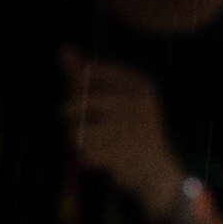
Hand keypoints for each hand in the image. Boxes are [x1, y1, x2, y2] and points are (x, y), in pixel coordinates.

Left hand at [64, 49, 184, 214]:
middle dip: (74, 117)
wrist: (159, 175)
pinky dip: (87, 156)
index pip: (89, 70)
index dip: (80, 88)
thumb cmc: (132, 132)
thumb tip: (63, 49)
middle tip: (90, 127)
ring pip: (76, 128)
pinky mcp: (121, 152)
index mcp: (140, 84)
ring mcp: (130, 128)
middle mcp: (138, 102)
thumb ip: (86, 75)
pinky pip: (83, 150)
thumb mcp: (115, 100)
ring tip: (101, 145)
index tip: (91, 104)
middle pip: (78, 101)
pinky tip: (105, 159)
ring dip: (81, 140)